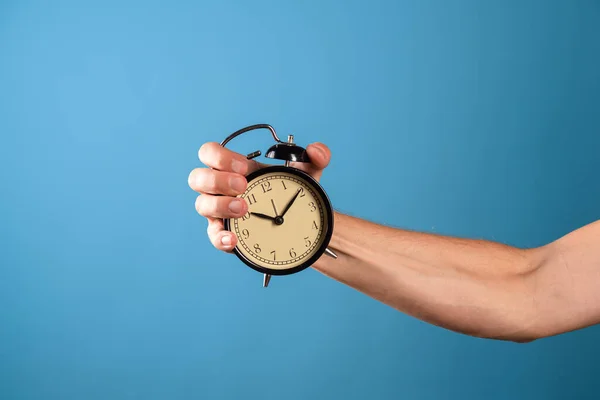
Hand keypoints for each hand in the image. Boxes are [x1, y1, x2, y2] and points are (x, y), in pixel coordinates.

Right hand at [188, 141, 330, 251]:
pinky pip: (213, 235)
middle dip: (217, 180)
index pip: (209, 153)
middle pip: (197, 178)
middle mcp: (220, 188)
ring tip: (244, 209)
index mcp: (233, 168)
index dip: (221, 157)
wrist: (300, 223)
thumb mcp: (307, 173)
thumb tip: (316, 150)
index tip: (245, 168)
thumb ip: (316, 157)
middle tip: (243, 186)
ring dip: (220, 205)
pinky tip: (234, 239)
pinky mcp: (225, 234)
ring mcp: (219, 212)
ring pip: (201, 205)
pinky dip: (220, 237)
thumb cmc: (291, 192)